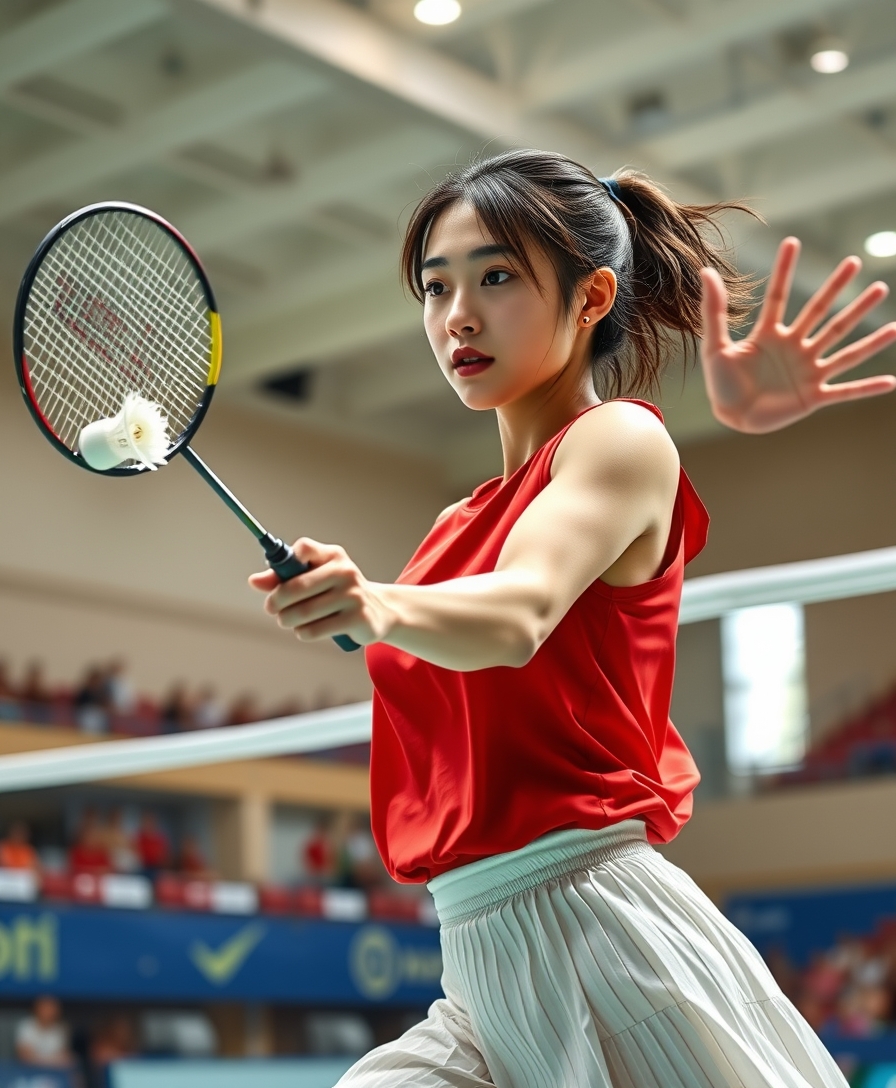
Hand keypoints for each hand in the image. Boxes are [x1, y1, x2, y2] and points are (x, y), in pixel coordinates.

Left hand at [248, 539, 391, 645]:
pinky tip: (305, 630)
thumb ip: (284, 577)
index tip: (277, 579)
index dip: (284, 562)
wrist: (380, 611)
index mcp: (334, 556)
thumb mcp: (315, 577)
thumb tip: (254, 581)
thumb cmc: (339, 592)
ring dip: (288, 620)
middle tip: (272, 609)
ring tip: (289, 621)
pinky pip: (315, 630)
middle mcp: (345, 572)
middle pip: (296, 586)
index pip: (303, 549)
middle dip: (276, 601)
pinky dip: (303, 633)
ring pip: (302, 612)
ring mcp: (353, 595)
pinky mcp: (357, 619)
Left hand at [700, 237, 895, 432]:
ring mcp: (807, 371)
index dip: (784, 270)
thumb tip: (706, 272)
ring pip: (844, 350)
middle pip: (822, 314)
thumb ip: (714, 311)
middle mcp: (794, 348)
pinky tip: (891, 382)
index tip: (792, 241)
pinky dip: (866, 388)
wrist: (730, 416)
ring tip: (895, 325)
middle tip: (856, 263)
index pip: (779, 296)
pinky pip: (844, 391)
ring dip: (870, 339)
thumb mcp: (714, 346)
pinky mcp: (812, 397)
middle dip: (839, 290)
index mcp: (769, 334)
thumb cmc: (721, 384)